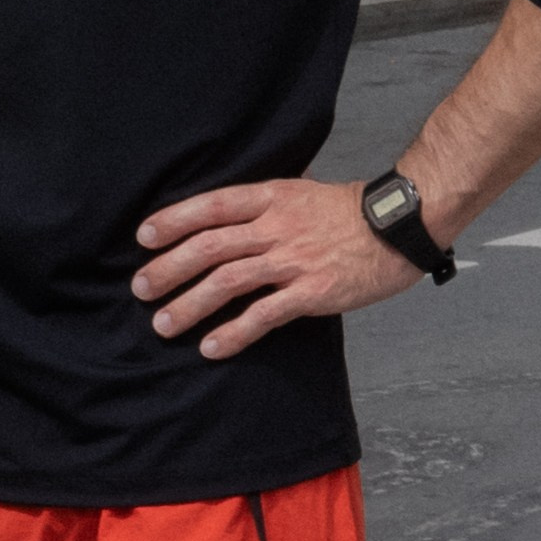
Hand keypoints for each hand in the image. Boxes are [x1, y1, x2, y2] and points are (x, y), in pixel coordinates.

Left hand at [132, 178, 419, 360]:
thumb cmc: (349, 213)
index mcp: (271, 198)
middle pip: (209, 246)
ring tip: (164, 324)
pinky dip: (234, 332)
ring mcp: (293, 260)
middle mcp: (276, 227)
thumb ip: (262, 206)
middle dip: (169, 269)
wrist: (399, 226)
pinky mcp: (312, 292)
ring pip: (228, 281)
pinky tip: (211, 346)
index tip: (144, 238)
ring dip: (190, 304)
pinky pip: (264, 314)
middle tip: (141, 288)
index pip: (212, 206)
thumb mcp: (300, 193)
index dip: (174, 220)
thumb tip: (223, 217)